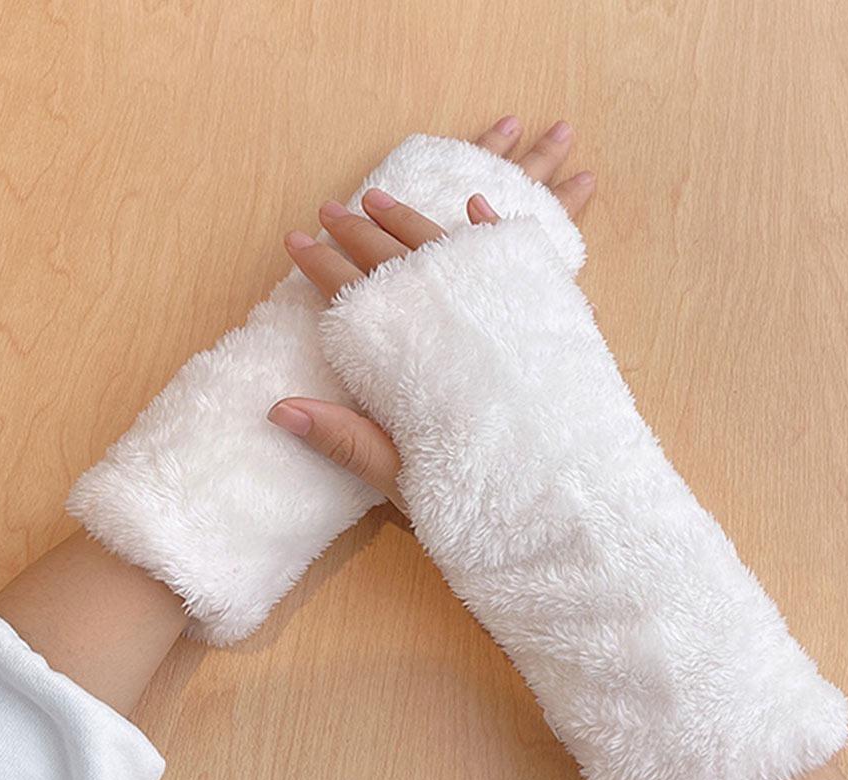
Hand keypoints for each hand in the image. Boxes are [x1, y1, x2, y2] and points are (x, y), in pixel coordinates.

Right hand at [268, 115, 594, 512]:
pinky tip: (475, 205)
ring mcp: (503, 321)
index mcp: (417, 367)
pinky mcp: (542, 325)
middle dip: (362, 234)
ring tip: (381, 199)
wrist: (568, 513)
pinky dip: (493, 232)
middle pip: (403, 264)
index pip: (360, 301)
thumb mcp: (405, 479)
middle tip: (332, 209)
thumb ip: (347, 440)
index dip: (324, 269)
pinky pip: (517, 262)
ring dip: (414, 221)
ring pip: (451, 251)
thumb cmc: (484, 504)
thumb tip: (279, 410)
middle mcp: (460, 330)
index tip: (297, 241)